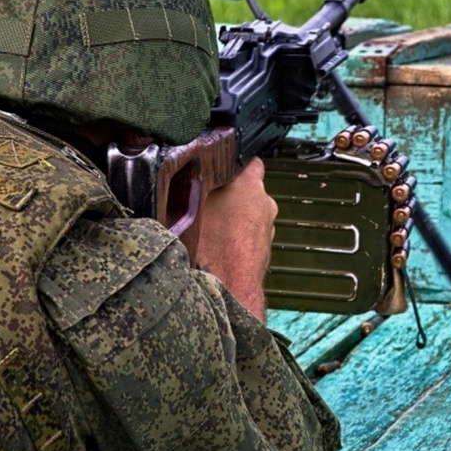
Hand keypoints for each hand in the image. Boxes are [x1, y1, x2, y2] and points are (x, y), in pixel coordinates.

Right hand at [192, 157, 277, 320]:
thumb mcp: (188, 202)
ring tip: (207, 229)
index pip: (248, 160)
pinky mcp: (263, 251)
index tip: (216, 166)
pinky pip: (247, 236)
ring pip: (248, 214)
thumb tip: (183, 167)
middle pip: (248, 188)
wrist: (226, 290)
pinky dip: (236, 238)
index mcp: (250, 184)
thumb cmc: (208, 246)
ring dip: (232, 218)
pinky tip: (215, 247)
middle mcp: (265, 204)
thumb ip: (193, 181)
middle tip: (204, 200)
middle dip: (230, 193)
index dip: (231, 161)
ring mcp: (267, 229)